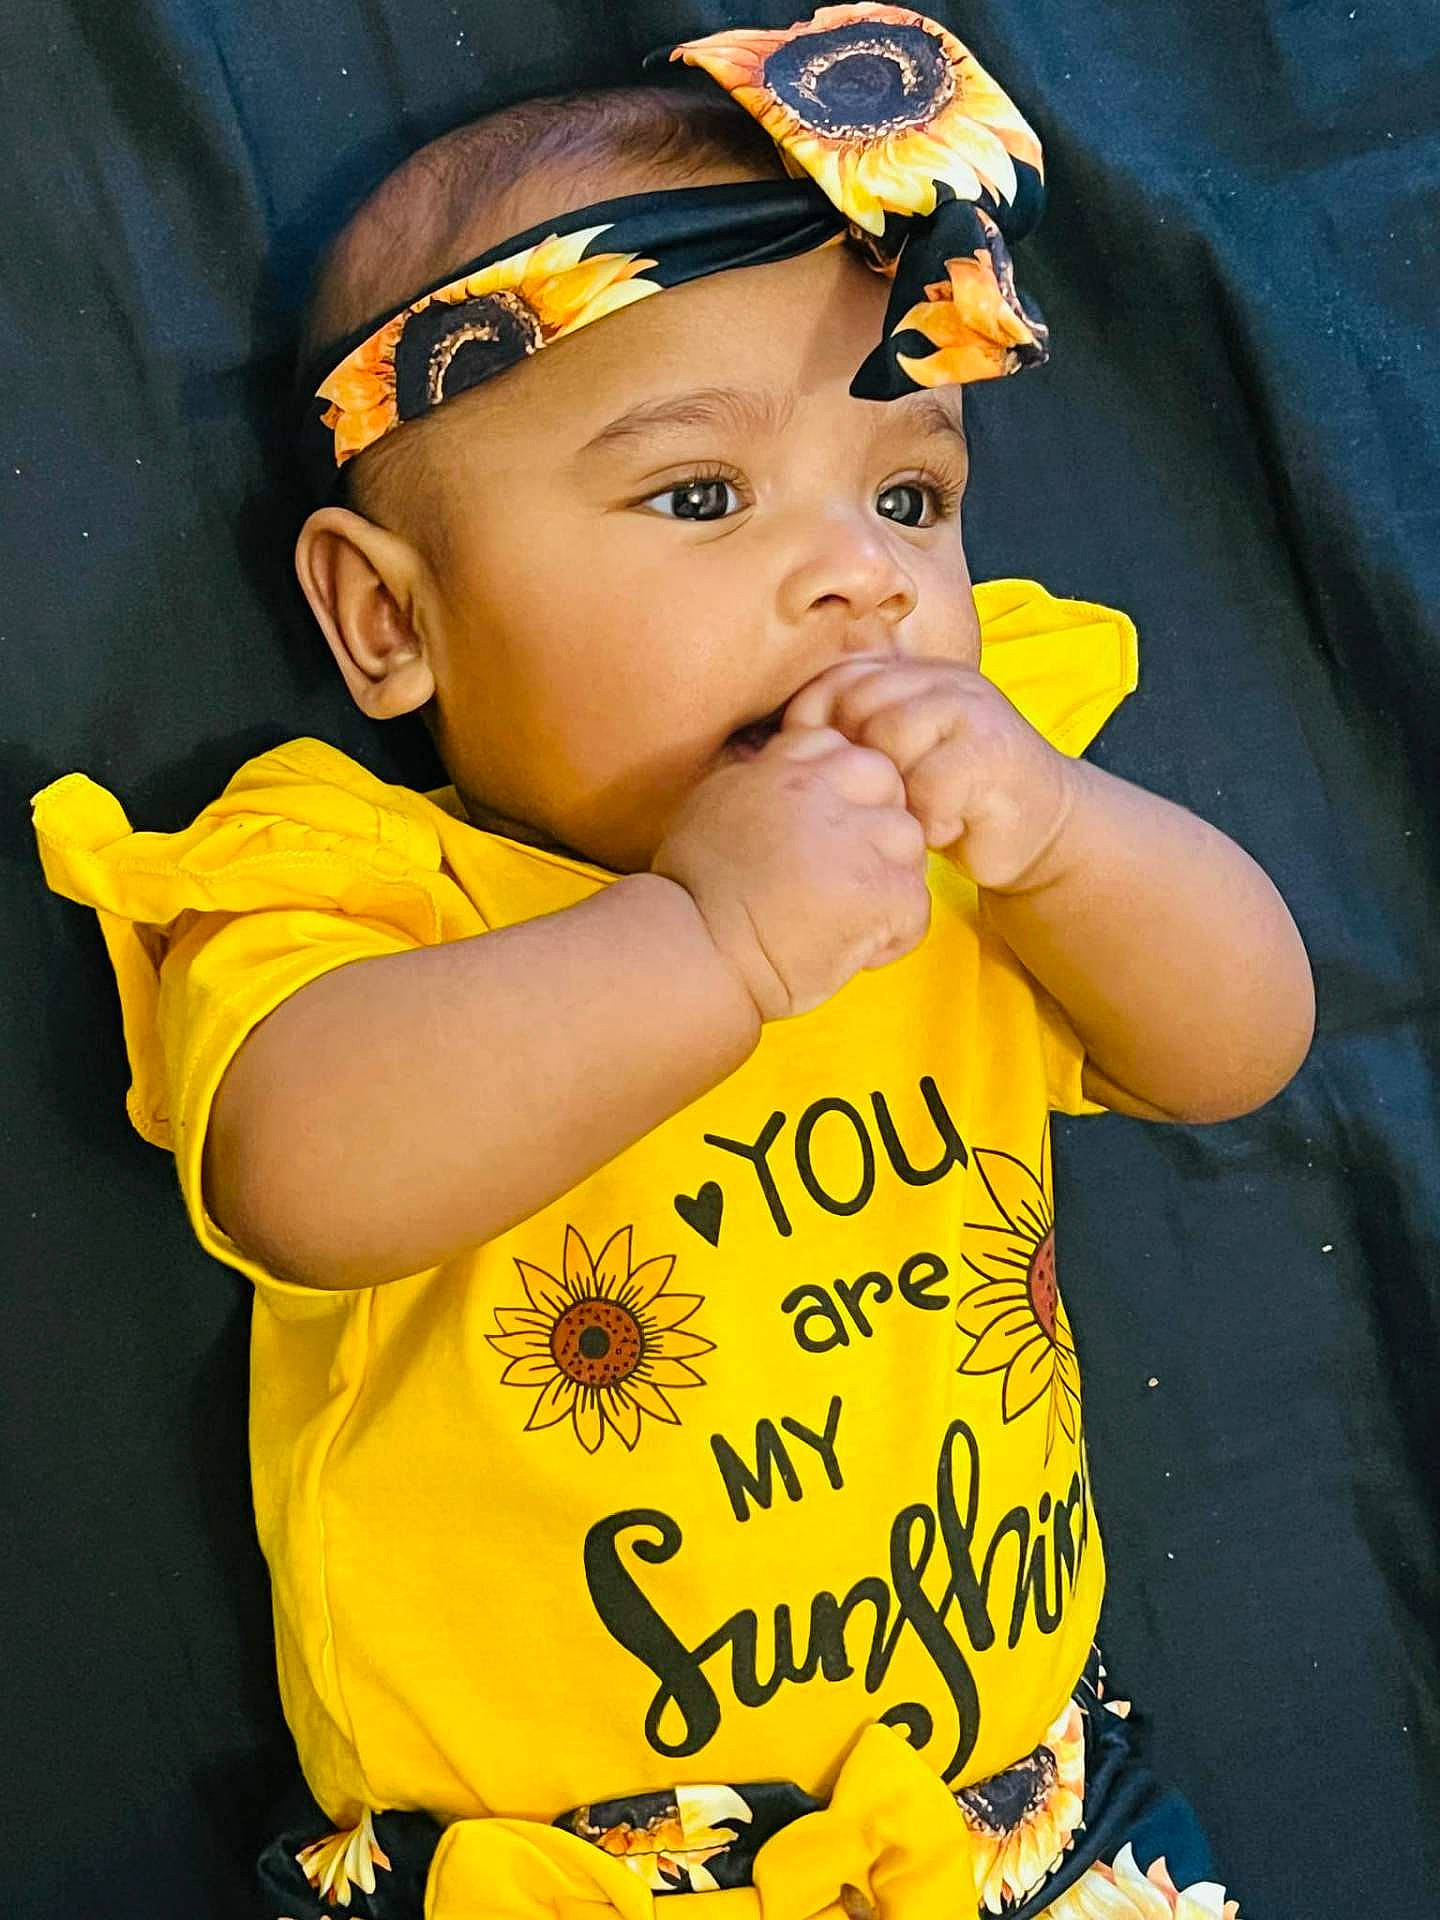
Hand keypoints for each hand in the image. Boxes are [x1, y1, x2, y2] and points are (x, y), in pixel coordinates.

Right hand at [651, 726, 931, 1021]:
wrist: (691, 951)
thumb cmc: (690, 894)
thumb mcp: (713, 805)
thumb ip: (758, 779)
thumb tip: (782, 771)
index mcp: (782, 769)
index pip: (842, 750)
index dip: (842, 793)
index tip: (825, 834)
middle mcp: (821, 793)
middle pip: (886, 785)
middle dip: (876, 826)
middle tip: (848, 874)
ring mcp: (853, 841)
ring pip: (909, 842)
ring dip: (890, 879)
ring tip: (854, 915)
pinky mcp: (875, 893)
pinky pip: (916, 906)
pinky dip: (895, 935)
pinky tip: (859, 951)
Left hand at [780, 656, 1077, 890]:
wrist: (1038, 827)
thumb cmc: (950, 800)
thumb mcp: (896, 763)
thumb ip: (850, 742)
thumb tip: (765, 754)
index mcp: (908, 676)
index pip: (835, 680)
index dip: (814, 727)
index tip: (817, 777)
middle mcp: (939, 680)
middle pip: (858, 705)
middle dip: (856, 765)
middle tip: (875, 806)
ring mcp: (971, 710)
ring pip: (892, 738)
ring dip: (894, 792)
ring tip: (911, 817)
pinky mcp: (995, 752)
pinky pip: (932, 783)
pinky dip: (931, 818)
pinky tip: (942, 831)